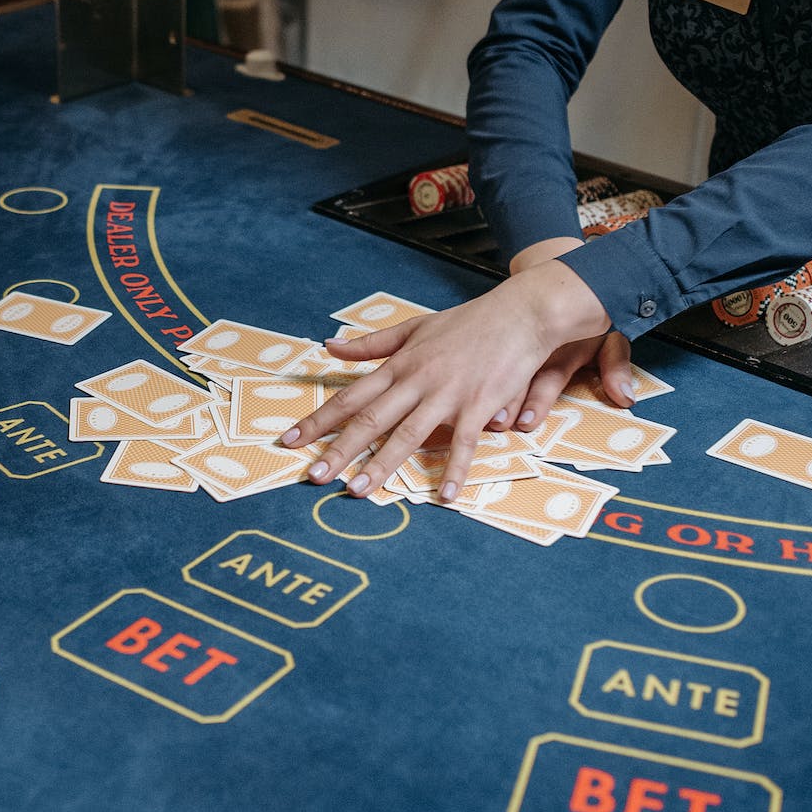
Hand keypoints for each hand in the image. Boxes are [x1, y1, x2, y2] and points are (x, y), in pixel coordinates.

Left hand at [281, 254, 613, 501]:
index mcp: (399, 365)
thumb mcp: (414, 328)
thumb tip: (330, 345)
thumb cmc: (468, 322)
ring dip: (382, 465)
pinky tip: (443, 497)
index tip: (290, 440)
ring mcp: (447, 394)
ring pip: (408, 434)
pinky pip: (464, 444)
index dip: (319, 419)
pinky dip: (454, 471)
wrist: (521, 313)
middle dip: (339, 449)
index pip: (350, 396)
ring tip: (357, 490)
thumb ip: (372, 343)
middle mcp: (417, 381)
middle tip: (313, 476)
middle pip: (371, 419)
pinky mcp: (479, 405)